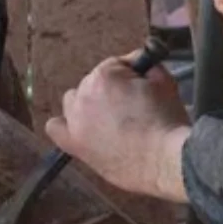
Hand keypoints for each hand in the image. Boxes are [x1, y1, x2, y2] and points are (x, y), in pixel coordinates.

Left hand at [45, 54, 191, 201]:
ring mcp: (76, 121)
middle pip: (95, 83)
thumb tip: (142, 64)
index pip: (117, 65)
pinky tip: (81, 129)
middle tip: (136, 105)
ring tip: (112, 118)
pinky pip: (56, 128)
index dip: (134, 74)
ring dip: (89, 105)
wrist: (165, 159)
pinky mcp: (75, 144)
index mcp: (104, 76)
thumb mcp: (165, 81)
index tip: (146, 84)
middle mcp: (84, 95)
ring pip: (74, 102)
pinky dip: (65, 125)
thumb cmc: (167, 121)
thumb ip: (149, 65)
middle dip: (114, 90)